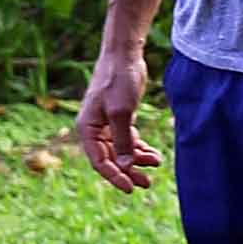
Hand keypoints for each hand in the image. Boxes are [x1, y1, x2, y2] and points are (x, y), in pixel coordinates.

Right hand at [72, 42, 157, 189]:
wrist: (124, 55)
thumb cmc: (118, 81)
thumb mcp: (121, 113)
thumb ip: (124, 140)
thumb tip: (127, 166)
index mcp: (86, 129)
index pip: (99, 161)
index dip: (115, 176)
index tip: (130, 188)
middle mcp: (94, 129)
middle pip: (111, 159)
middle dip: (129, 171)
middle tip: (146, 183)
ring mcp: (106, 124)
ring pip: (122, 150)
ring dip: (138, 160)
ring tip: (156, 163)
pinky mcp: (119, 118)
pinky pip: (128, 140)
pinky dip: (140, 148)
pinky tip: (153, 155)